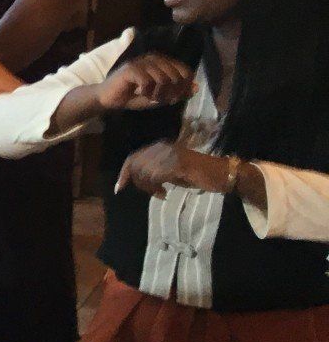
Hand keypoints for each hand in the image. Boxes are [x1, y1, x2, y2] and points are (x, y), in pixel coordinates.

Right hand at [96, 53, 194, 111]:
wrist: (108, 98)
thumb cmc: (133, 96)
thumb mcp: (160, 96)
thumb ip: (177, 92)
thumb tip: (196, 88)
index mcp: (163, 61)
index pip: (186, 71)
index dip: (184, 87)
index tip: (173, 98)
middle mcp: (154, 58)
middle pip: (176, 76)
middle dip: (171, 93)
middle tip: (160, 100)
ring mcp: (142, 62)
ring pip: (163, 79)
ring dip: (159, 94)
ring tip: (150, 97)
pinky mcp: (131, 69)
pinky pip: (149, 82)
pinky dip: (147, 92)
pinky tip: (140, 94)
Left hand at [115, 141, 232, 197]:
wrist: (222, 174)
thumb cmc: (198, 174)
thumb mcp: (171, 173)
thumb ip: (155, 173)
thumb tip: (139, 181)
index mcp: (161, 147)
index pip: (134, 157)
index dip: (124, 173)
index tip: (119, 188)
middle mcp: (163, 148)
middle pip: (136, 165)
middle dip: (138, 182)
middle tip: (152, 192)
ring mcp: (171, 155)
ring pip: (144, 172)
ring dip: (148, 187)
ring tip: (160, 193)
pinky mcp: (178, 164)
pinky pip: (156, 176)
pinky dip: (156, 187)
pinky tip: (164, 193)